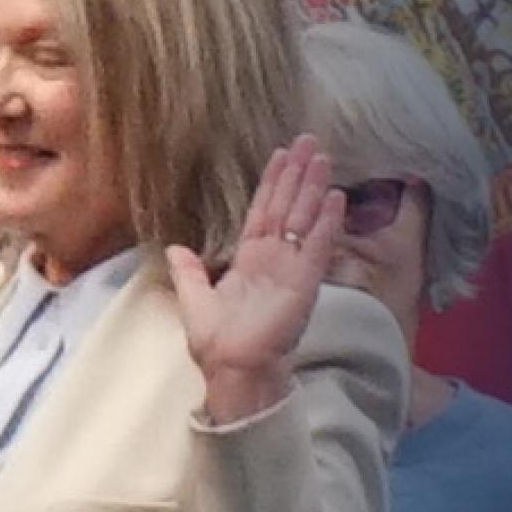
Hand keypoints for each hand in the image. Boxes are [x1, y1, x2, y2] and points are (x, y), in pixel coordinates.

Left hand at [167, 132, 344, 421]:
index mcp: (250, 260)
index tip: (283, 155)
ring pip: (304, 219)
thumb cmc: (218, 341)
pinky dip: (326, 222)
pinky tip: (335, 196)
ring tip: (324, 157)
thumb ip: (189, 272)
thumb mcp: (195, 300)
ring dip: (314, 188)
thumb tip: (176, 248)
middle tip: (311, 142)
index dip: (273, 183)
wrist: (234, 369)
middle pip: (288, 207)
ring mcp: (292, 268)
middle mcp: (274, 259)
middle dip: (299, 175)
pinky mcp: (305, 282)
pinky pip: (317, 246)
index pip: (263, 212)